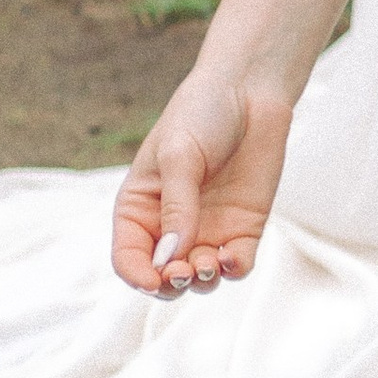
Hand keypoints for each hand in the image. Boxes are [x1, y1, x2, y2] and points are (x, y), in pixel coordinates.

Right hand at [111, 62, 292, 295]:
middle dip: (171, 284)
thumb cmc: (201, 114)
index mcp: (140, 208)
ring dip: (202, 279)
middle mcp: (171, 226)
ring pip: (200, 278)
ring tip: (208, 262)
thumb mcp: (178, 156)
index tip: (153, 279)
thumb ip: (177, 206)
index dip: (137, 275)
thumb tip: (172, 255)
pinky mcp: (242, 229)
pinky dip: (233, 270)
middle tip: (184, 273)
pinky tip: (232, 258)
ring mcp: (208, 230)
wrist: (249, 92)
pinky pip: (237, 265)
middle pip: (163, 278)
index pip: (129, 257)